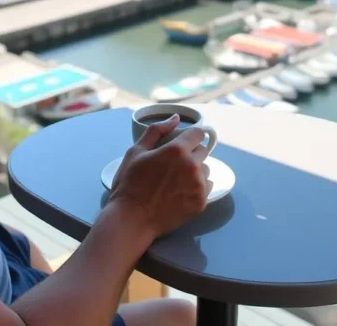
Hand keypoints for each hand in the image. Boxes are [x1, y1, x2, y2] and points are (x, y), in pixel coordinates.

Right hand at [108, 114, 208, 238]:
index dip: (190, 136)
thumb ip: (157, 130)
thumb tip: (176, 118)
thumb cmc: (130, 183)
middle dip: (191, 153)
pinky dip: (196, 187)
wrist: (132, 219)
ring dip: (195, 171)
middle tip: (173, 164)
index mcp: (177, 150)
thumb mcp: (136, 151)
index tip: (181, 143)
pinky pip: (206, 187)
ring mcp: (199, 186)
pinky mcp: (201, 203)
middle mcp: (193, 166)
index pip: (198, 134)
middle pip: (203, 151)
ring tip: (176, 180)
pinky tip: (180, 193)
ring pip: (205, 169)